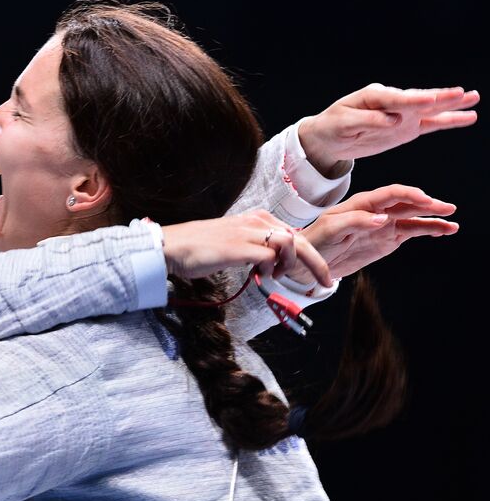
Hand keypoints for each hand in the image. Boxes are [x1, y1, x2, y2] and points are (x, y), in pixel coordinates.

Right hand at [162, 210, 331, 285]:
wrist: (173, 246)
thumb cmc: (199, 247)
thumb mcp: (235, 240)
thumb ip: (256, 246)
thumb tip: (272, 262)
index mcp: (257, 218)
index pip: (294, 235)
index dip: (310, 255)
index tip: (319, 273)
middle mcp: (256, 221)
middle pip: (300, 240)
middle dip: (317, 263)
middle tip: (327, 282)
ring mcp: (248, 233)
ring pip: (290, 244)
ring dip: (288, 265)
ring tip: (273, 276)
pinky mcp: (240, 247)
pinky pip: (270, 257)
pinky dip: (270, 269)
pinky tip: (258, 275)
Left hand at [285, 185, 456, 285]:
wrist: (310, 261)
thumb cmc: (316, 240)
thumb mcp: (330, 229)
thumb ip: (355, 221)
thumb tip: (382, 218)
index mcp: (361, 203)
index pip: (389, 194)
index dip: (408, 195)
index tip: (425, 201)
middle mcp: (377, 210)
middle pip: (406, 203)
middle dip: (427, 204)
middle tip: (446, 208)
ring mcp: (385, 224)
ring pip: (414, 217)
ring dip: (433, 218)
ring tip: (452, 222)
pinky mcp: (389, 238)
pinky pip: (413, 231)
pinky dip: (429, 230)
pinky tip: (445, 230)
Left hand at [298, 84, 477, 174]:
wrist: (328, 137)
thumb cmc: (331, 127)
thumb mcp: (342, 124)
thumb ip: (367, 121)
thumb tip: (393, 121)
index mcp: (373, 96)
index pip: (396, 98)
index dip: (412, 100)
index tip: (429, 101)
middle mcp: (392, 101)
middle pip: (418, 99)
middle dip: (439, 97)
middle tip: (460, 93)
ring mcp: (402, 113)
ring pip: (431, 108)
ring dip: (451, 104)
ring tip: (473, 97)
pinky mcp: (407, 127)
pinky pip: (432, 123)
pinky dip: (450, 120)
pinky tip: (469, 116)